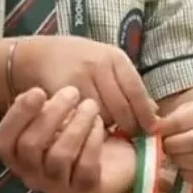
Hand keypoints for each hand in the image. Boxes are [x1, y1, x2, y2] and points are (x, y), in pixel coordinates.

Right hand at [0, 86, 117, 192]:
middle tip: (72, 92)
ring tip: (91, 106)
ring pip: (59, 156)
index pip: (2, 141)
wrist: (113, 158)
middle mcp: (32, 175)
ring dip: (77, 125)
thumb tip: (30, 97)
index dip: (17, 115)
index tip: (39, 91)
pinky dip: (93, 141)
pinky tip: (99, 124)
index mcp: (17, 155)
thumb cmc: (74, 131)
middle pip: (30, 146)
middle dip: (52, 114)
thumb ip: (38, 108)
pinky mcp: (84, 192)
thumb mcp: (53, 117)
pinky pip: (85, 168)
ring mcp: (57, 187)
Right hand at [13, 36, 157, 134]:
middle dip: (129, 126)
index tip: (152, 130)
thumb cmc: (79, 61)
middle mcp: (100, 65)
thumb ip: (129, 85)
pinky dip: (88, 126)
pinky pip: (82, 118)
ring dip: (109, 127)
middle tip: (131, 136)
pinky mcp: (63, 92)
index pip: (137, 91)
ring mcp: (80, 78)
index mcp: (115, 57)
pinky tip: (89, 127)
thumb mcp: (107, 64)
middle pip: (122, 107)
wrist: (37, 56)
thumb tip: (155, 111)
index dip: (145, 114)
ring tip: (109, 130)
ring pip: (103, 116)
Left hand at [158, 100, 192, 184]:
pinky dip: (186, 174)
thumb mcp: (191, 110)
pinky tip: (182, 167)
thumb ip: (172, 119)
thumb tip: (151, 128)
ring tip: (173, 155)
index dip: (164, 128)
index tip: (154, 130)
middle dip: (171, 146)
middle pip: (191, 142)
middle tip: (163, 146)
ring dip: (178, 160)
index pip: (182, 121)